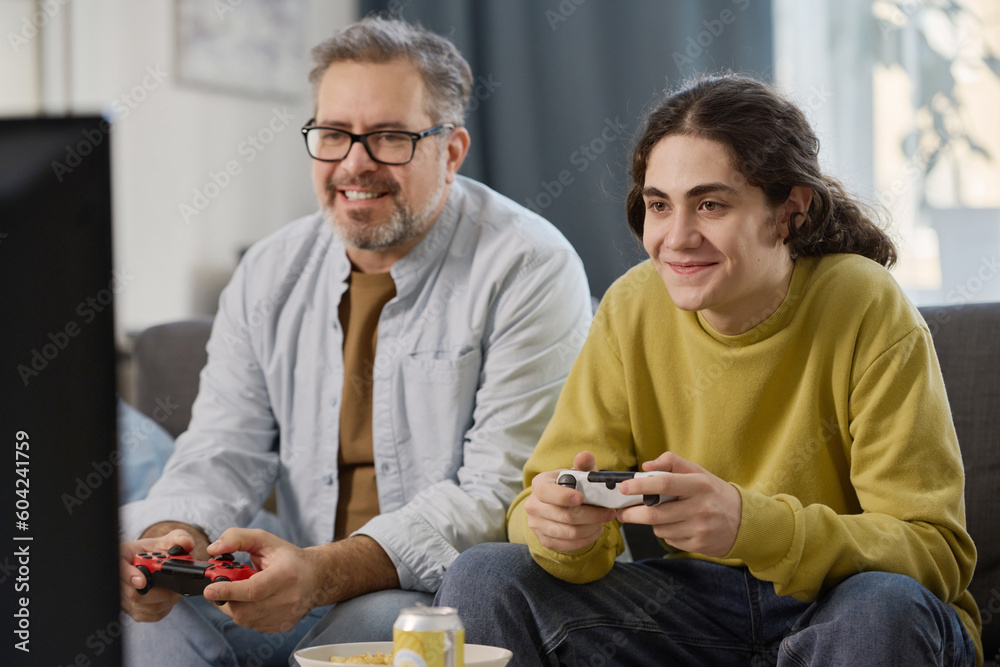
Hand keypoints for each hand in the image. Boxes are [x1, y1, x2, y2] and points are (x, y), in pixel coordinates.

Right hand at [120, 528, 195, 621]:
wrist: (154, 563)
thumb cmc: (158, 550)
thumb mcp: (169, 539)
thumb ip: (179, 538)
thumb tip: (187, 544)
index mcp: (123, 556)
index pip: (120, 570)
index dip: (130, 576)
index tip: (142, 581)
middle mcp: (119, 579)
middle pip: (134, 594)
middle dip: (159, 590)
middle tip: (174, 585)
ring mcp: (124, 598)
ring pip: (144, 607)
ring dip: (164, 600)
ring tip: (174, 588)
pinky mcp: (133, 611)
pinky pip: (149, 615)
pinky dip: (163, 608)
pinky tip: (168, 597)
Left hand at [201, 528, 324, 632]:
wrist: (316, 576)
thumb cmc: (288, 557)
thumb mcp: (264, 539)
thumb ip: (237, 538)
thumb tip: (213, 549)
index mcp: (286, 574)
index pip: (254, 589)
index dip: (229, 590)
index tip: (209, 589)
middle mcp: (288, 598)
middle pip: (245, 609)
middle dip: (226, 598)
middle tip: (222, 586)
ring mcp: (286, 615)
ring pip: (245, 619)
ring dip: (235, 606)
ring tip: (242, 591)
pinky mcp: (283, 626)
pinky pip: (253, 625)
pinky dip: (246, 613)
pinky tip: (254, 601)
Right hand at [524, 451, 616, 552]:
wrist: (558, 505)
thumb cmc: (571, 487)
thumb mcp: (577, 474)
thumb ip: (583, 465)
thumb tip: (585, 456)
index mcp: (539, 485)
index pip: (547, 492)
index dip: (564, 496)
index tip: (581, 498)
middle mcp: (533, 505)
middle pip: (565, 515)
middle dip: (592, 515)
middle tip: (609, 512)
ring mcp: (537, 525)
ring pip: (570, 533)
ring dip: (592, 528)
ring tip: (603, 521)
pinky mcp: (545, 540)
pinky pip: (569, 545)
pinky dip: (587, 539)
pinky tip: (595, 530)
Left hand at [617, 452, 741, 557]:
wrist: (744, 521)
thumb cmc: (714, 493)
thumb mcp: (698, 472)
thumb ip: (672, 462)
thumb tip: (646, 466)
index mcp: (699, 485)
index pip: (664, 484)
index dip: (640, 486)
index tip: (623, 488)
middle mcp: (700, 507)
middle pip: (655, 514)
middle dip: (633, 514)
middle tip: (622, 512)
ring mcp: (700, 529)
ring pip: (660, 529)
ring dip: (653, 523)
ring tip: (661, 515)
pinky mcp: (699, 545)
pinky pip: (670, 540)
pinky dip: (666, 533)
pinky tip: (677, 525)